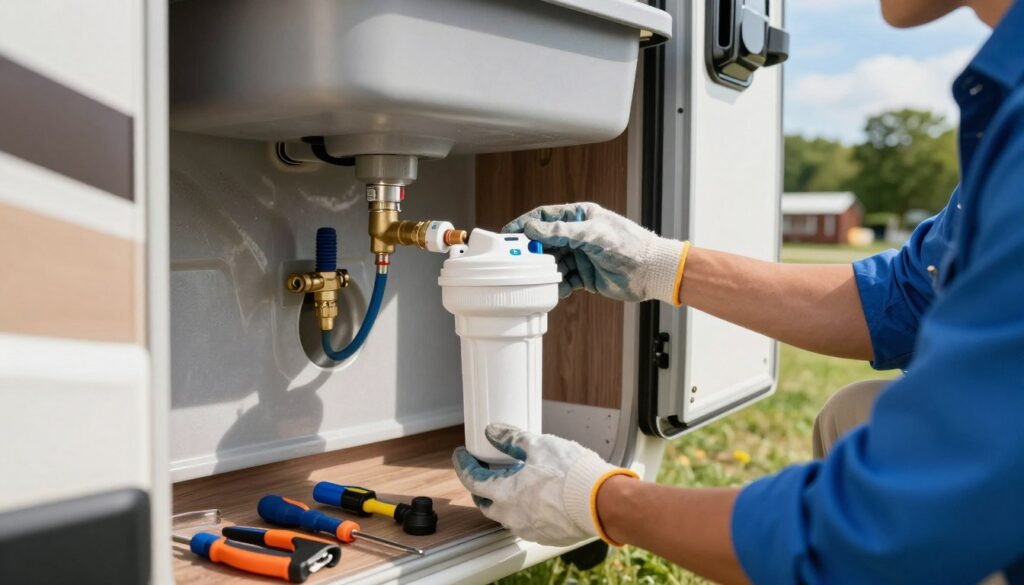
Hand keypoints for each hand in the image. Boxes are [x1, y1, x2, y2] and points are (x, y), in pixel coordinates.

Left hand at [452, 423, 637, 546]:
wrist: (602, 502)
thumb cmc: (572, 475)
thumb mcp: (539, 445)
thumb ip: (512, 438)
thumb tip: (494, 433)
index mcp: (503, 493)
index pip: (471, 479)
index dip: (464, 465)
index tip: (462, 456)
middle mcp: (511, 515)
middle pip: (485, 502)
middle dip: (480, 486)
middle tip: (484, 471)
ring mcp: (528, 528)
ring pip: (505, 515)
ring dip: (503, 500)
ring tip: (512, 483)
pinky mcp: (545, 535)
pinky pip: (526, 522)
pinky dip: (524, 509)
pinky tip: (535, 498)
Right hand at [503, 202, 686, 303]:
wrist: (651, 272)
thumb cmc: (629, 245)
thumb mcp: (593, 235)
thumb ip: (562, 233)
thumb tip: (533, 228)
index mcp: (580, 217)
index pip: (545, 217)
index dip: (525, 224)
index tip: (509, 234)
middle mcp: (578, 236)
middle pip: (545, 242)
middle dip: (532, 252)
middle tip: (517, 261)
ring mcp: (580, 256)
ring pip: (552, 263)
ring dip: (543, 271)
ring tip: (535, 279)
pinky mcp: (584, 276)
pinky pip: (563, 280)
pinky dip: (556, 287)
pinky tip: (553, 291)